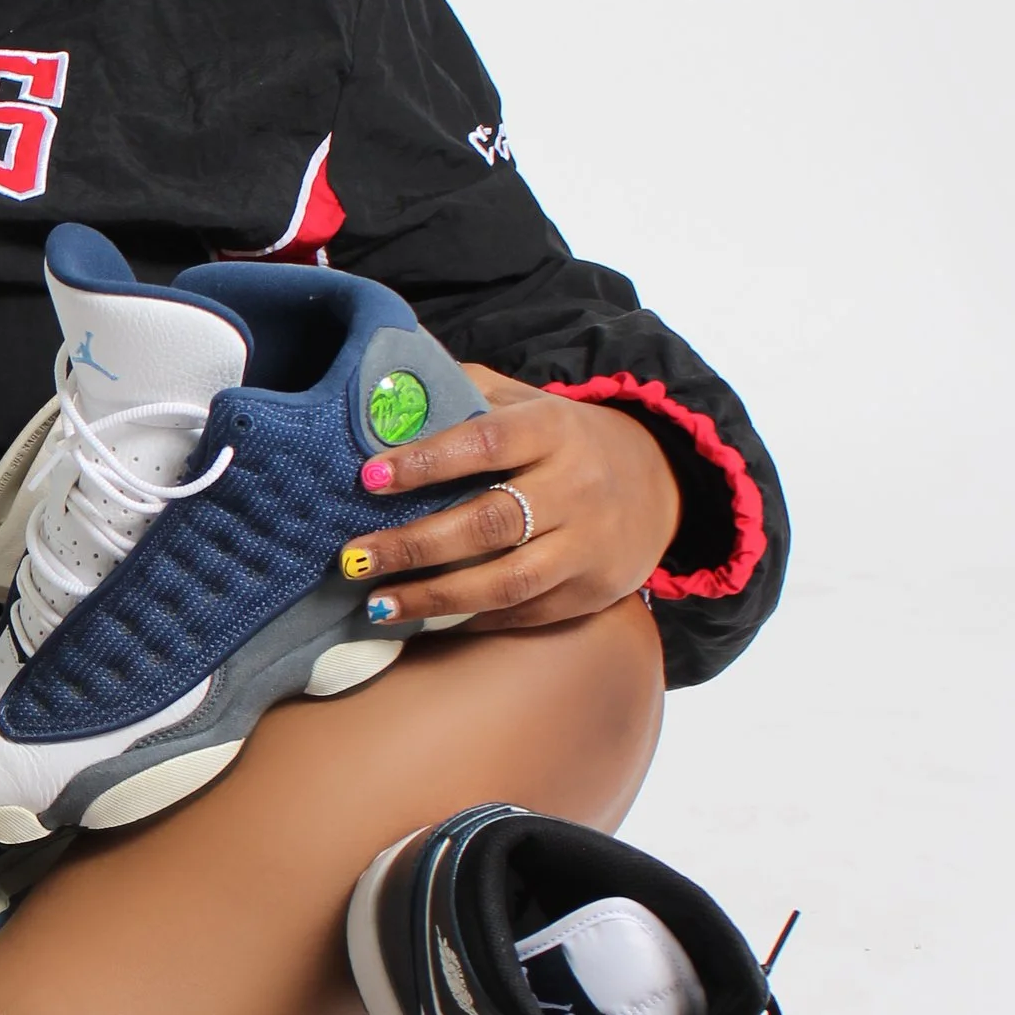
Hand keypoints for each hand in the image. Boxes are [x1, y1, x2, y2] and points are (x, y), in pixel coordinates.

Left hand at [338, 370, 682, 630]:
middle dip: (414, 544)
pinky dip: (471, 620)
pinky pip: (524, 612)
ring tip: (377, 603)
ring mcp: (587, 545)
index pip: (485, 443)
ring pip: (505, 581)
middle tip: (354, 557)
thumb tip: (385, 393)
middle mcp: (576, 487)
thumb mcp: (526, 401)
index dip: (425, 461)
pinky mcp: (591, 591)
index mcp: (554, 429)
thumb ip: (464, 392)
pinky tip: (425, 621)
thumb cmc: (565, 438)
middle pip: (488, 522)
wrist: (659, 481)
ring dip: (435, 596)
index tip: (369, 478)